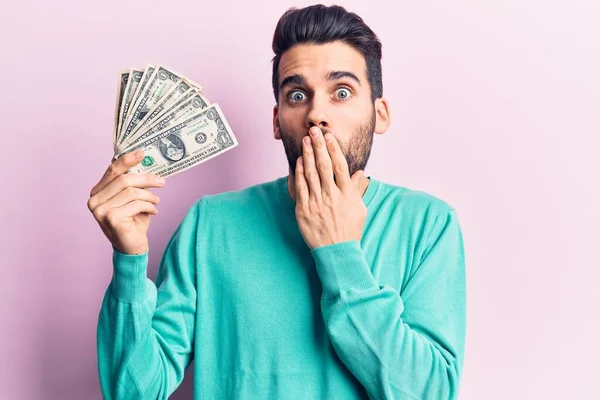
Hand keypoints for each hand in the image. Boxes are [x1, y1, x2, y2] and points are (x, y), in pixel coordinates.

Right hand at [87, 150, 165, 254]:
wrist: (132, 248)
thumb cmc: (133, 222)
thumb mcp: (132, 200)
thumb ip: (132, 184)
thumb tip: (143, 161)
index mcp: (97, 193)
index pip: (112, 171)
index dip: (127, 160)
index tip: (142, 153)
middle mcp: (94, 201)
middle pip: (124, 179)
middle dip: (146, 178)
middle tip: (162, 182)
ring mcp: (100, 210)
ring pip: (132, 192)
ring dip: (150, 196)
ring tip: (157, 201)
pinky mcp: (111, 218)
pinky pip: (136, 204)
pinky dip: (149, 206)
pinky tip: (153, 212)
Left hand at [295, 126, 366, 249]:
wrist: (336, 251)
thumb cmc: (350, 230)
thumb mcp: (359, 209)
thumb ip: (357, 189)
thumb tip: (360, 173)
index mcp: (347, 194)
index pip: (340, 166)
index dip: (333, 149)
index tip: (329, 136)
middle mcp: (332, 196)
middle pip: (324, 165)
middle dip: (318, 145)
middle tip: (314, 130)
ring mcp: (317, 202)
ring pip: (311, 173)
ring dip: (308, 154)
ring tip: (305, 140)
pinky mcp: (304, 209)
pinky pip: (301, 187)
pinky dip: (299, 172)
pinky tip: (300, 161)